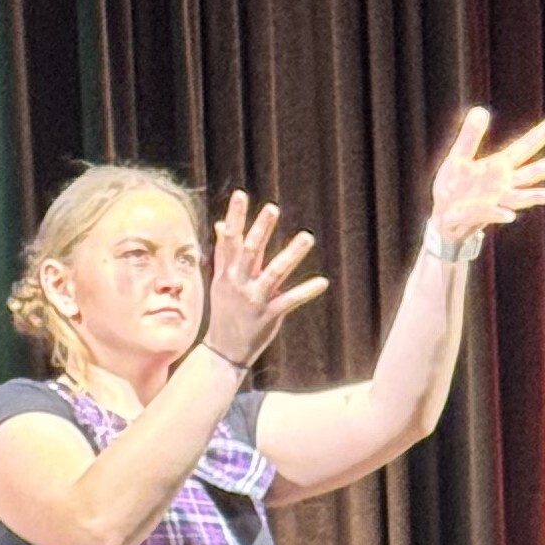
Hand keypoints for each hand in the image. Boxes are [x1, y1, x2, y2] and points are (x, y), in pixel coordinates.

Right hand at [207, 193, 326, 370]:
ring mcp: (254, 299)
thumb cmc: (225, 311)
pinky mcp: (269, 315)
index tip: (241, 194)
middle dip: (261, 230)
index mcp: (228, 273)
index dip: (236, 217)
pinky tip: (322, 281)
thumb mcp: (221, 281)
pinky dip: (306, 291)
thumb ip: (225, 253)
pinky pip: (290, 300)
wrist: (223, 350)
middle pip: (250, 251)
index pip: (230, 239)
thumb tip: (222, 225)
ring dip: (292, 254)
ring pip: (274, 272)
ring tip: (308, 237)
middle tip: (272, 208)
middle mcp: (239, 282)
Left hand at [429, 105, 544, 240]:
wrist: (442, 217)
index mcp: (500, 167)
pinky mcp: (479, 215)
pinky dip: (499, 214)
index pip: (526, 147)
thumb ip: (470, 136)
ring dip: (532, 197)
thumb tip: (480, 110)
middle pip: (534, 173)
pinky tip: (509, 216)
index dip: (543, 134)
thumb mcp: (458, 156)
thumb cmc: (453, 186)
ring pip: (519, 198)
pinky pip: (491, 214)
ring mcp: (495, 202)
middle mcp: (504, 185)